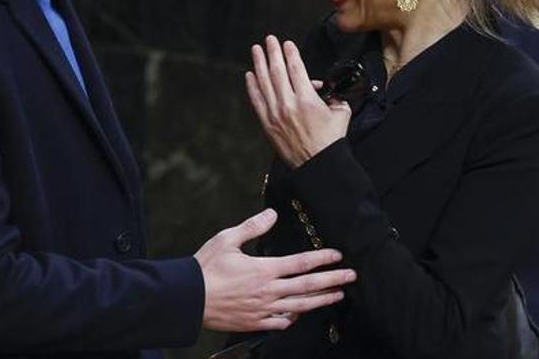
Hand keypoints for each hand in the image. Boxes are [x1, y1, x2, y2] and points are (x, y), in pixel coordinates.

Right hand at [195, 208, 355, 331]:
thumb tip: (272, 214)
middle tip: (351, 277)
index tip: (338, 255)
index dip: (323, 258)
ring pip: (300, 307)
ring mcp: (263, 309)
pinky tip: (300, 314)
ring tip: (337, 296)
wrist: (188, 300)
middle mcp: (268, 291)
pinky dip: (294, 318)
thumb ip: (253, 226)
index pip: (301, 263)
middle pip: (308, 286)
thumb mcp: (227, 240)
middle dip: (333, 280)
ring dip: (321, 300)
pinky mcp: (255, 323)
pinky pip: (281, 322)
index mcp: (264, 269)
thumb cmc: (205, 268)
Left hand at [245, 36, 350, 167]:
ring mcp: (275, 114)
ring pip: (264, 83)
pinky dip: (252, 86)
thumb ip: (335, 97)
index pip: (296, 69)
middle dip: (272, 53)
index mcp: (307, 100)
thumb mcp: (342, 113)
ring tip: (256, 50)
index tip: (287, 44)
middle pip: (277, 71)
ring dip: (259, 64)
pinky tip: (249, 75)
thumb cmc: (330, 141)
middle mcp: (289, 104)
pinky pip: (257, 100)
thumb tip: (326, 90)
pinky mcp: (268, 124)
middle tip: (269, 40)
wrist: (318, 164)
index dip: (290, 53)